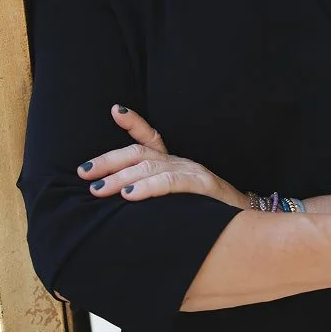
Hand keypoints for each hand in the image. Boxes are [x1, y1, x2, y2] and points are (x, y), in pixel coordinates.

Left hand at [76, 104, 247, 208]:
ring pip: (150, 167)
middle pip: (139, 153)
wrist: (246, 221)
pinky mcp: (202, 186)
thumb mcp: (179, 197)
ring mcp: (191, 171)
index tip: (116, 110)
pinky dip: (147, 187)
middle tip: (84, 173)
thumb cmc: (209, 211)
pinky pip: (169, 183)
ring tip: (98, 188)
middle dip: (108, 161)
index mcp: (174, 163)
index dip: (133, 122)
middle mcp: (180, 162)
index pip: (151, 137)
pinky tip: (129, 195)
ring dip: (120, 177)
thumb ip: (156, 192)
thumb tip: (120, 201)